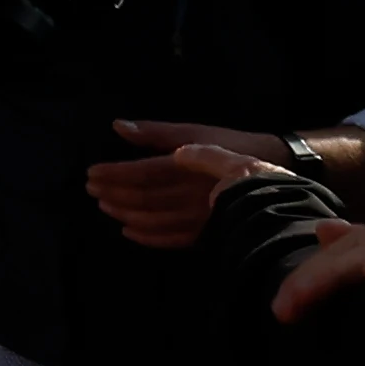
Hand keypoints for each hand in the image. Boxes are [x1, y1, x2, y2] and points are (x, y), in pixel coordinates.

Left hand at [87, 118, 293, 250]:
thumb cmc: (231, 144)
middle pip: (144, 198)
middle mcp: (192, 193)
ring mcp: (201, 216)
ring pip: (155, 220)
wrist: (273, 171)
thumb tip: (118, 126)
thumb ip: (155, 132)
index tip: (92, 173)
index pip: (142, 172)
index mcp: (188, 166)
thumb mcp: (194, 131)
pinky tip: (129, 231)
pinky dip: (148, 237)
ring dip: (126, 214)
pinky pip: (173, 239)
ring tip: (106, 206)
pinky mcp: (209, 232)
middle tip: (91, 189)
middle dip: (114, 193)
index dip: (114, 174)